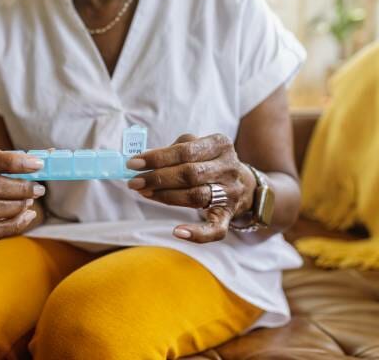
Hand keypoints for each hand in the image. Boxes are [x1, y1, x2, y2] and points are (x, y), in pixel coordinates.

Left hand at [126, 134, 255, 242]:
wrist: (245, 185)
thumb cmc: (210, 162)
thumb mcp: (199, 146)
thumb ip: (175, 149)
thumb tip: (144, 159)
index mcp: (220, 144)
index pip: (185, 150)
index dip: (157, 158)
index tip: (133, 163)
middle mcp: (228, 167)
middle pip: (190, 174)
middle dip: (158, 178)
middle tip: (134, 182)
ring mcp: (230, 193)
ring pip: (195, 197)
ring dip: (166, 197)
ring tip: (145, 193)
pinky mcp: (229, 215)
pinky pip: (215, 229)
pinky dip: (197, 233)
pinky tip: (177, 232)